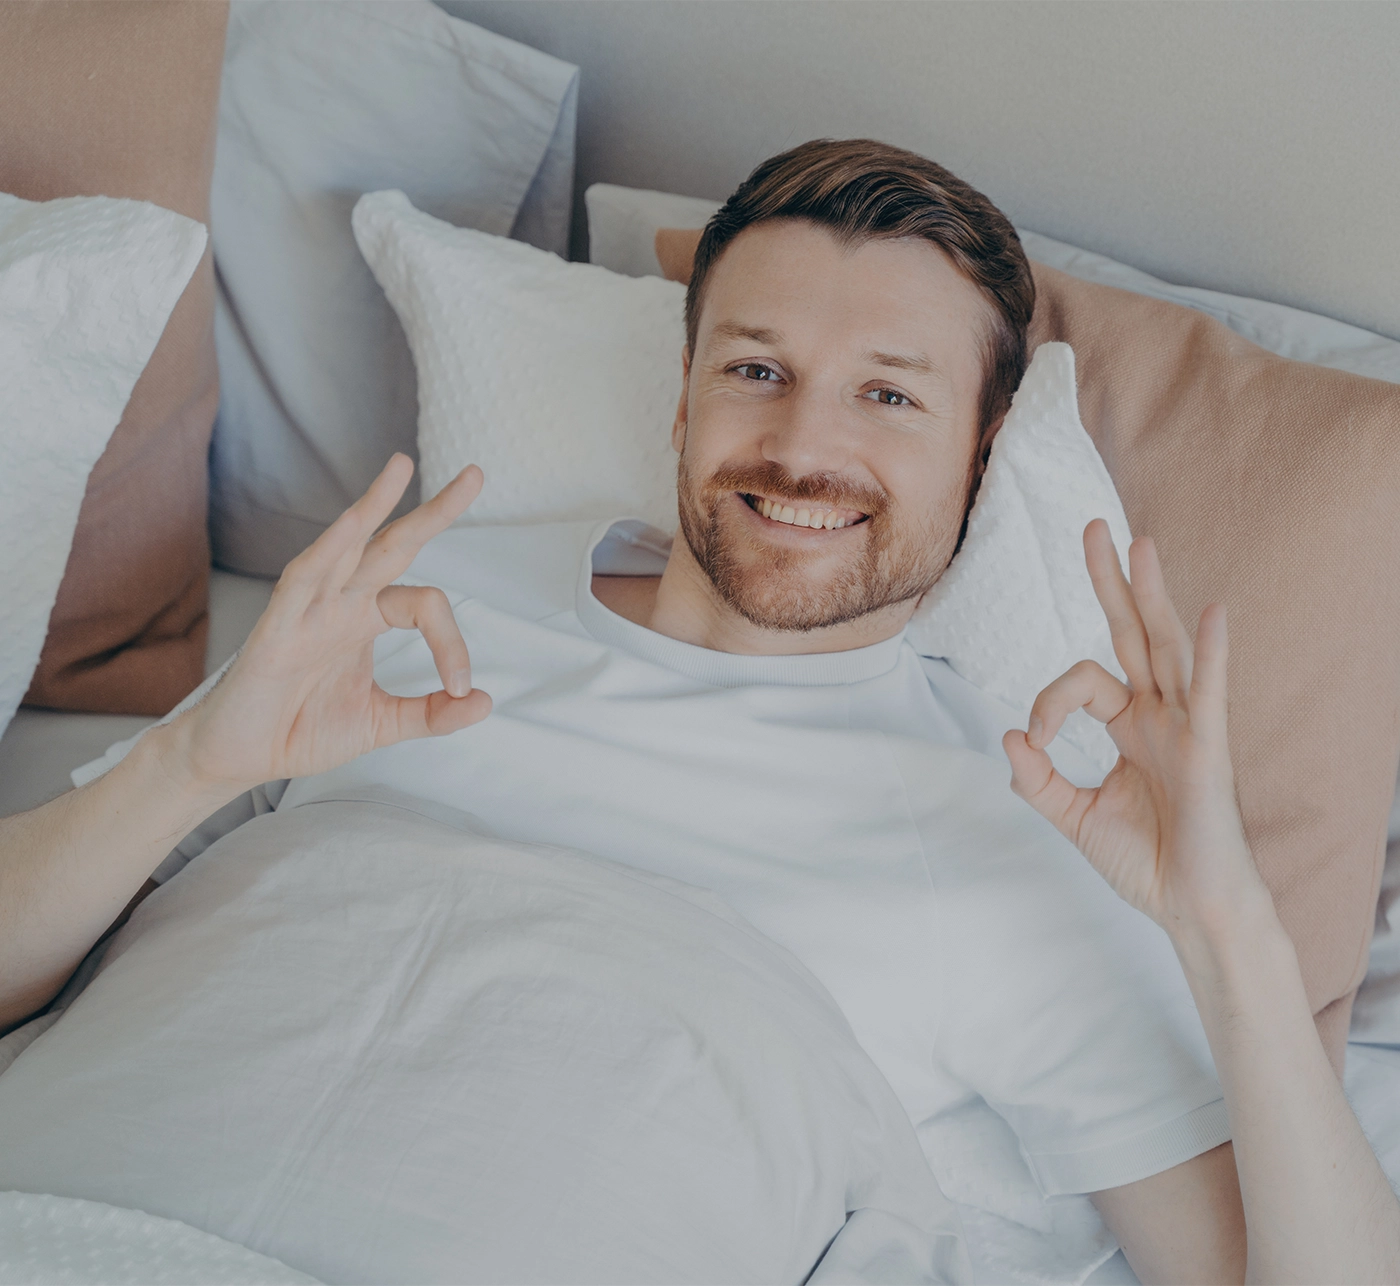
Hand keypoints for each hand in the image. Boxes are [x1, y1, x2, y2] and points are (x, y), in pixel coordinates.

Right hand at [171, 455, 490, 794]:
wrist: (240, 759)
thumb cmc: (301, 731)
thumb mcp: (382, 723)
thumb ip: (432, 714)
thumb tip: (486, 702)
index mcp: (366, 619)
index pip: (425, 605)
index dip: (453, 644)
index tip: (462, 688)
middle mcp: (341, 603)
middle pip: (393, 544)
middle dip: (434, 511)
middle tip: (475, 474)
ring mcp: (308, 609)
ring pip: (346, 544)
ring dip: (373, 504)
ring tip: (402, 465)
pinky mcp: (277, 627)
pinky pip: (303, 578)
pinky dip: (328, 549)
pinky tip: (352, 522)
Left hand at [1002, 519, 1267, 939]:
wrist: (1190, 910)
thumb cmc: (1145, 862)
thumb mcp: (1073, 816)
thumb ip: (1039, 779)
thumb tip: (1009, 734)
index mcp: (1131, 726)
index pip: (1082, 682)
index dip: (1048, 699)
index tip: (1036, 738)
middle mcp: (1160, 716)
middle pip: (1132, 634)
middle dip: (1112, 581)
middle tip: (1094, 527)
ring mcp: (1187, 728)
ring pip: (1165, 647)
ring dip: (1152, 594)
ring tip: (1140, 543)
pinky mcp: (1208, 751)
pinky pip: (1210, 694)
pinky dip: (1211, 654)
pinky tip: (1214, 614)